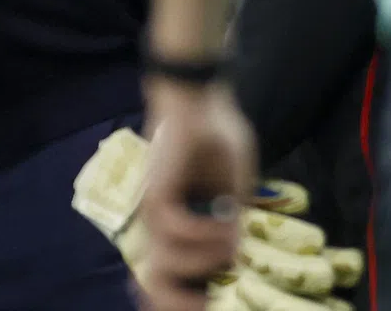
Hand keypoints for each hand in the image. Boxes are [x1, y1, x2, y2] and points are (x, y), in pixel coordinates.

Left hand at [139, 81, 256, 310]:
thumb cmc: (216, 140)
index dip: (178, 305)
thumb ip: (229, 227)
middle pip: (155, 288)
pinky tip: (226, 216)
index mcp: (177, 231)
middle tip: (210, 301)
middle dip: (183, 305)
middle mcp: (161, 227)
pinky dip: (205, 233)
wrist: (199, 100)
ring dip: (209, 259)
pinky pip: (176, 231)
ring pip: (168, 266)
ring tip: (232, 234)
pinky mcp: (156, 194)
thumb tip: (235, 261)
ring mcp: (156, 212)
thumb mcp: (232, 194)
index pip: (164, 283)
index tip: (207, 307)